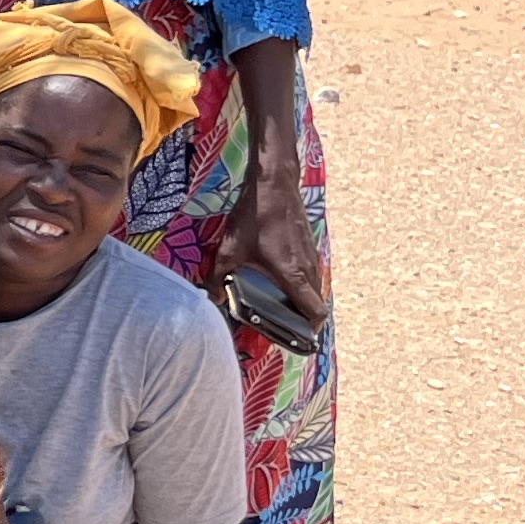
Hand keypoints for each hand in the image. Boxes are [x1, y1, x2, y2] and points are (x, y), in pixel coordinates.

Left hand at [210, 166, 327, 328]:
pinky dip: (300, 283)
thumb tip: (209, 299)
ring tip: (280, 307)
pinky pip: (309, 272)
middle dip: (303, 318)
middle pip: (316, 302)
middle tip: (284, 327)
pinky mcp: (307, 244)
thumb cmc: (255, 218)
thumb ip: (218, 279)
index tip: (299, 339)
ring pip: (313, 286)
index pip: (315, 312)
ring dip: (302, 300)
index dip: (310, 330)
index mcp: (294, 276)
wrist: (274, 184)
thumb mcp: (230, 251)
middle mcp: (308, 268)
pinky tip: (279, 280)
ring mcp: (311, 254)